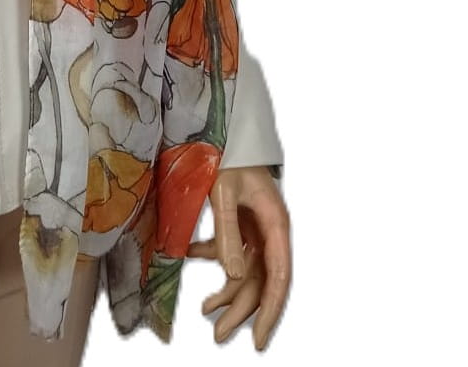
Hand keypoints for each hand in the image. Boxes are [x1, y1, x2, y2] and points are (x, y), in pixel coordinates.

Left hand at [187, 165, 290, 350]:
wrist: (223, 127)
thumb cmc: (228, 154)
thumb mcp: (224, 191)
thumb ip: (227, 231)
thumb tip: (231, 275)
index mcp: (275, 224)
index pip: (278, 279)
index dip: (269, 312)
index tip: (258, 340)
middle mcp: (270, 230)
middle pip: (260, 281)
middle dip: (241, 311)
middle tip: (218, 336)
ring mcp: (255, 226)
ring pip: (245, 270)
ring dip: (226, 291)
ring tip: (205, 310)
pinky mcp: (240, 220)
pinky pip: (230, 248)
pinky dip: (211, 255)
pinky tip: (189, 254)